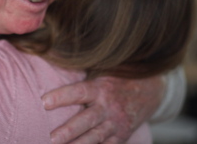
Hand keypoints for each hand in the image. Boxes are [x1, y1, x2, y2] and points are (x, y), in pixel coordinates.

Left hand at [42, 75, 164, 143]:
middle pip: (86, 121)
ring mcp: (117, 123)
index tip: (44, 102)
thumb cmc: (118, 77)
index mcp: (101, 88)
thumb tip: (55, 61)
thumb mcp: (102, 70)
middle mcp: (109, 107)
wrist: (152, 89)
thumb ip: (83, 73)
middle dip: (68, 131)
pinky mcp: (122, 136)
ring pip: (95, 137)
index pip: (79, 92)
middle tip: (51, 138)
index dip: (61, 97)